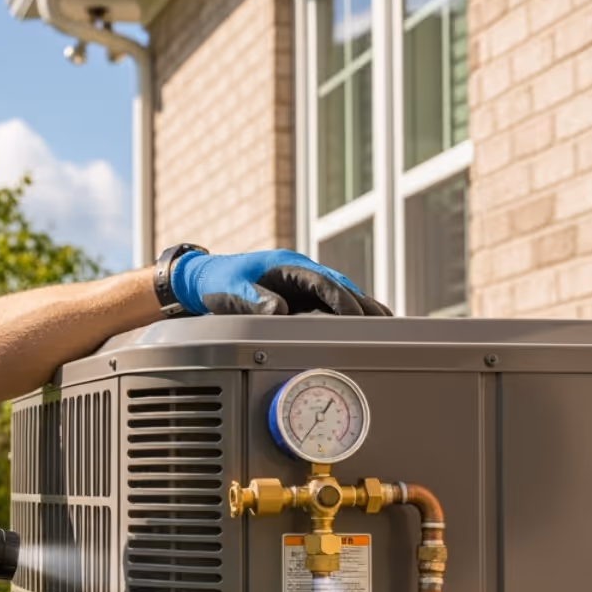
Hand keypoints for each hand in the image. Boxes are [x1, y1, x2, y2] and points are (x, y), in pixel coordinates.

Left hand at [172, 249, 391, 316]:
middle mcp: (299, 271)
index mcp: (288, 266)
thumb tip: (280, 312)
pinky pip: (327, 301)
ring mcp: (300, 282)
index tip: (359, 317)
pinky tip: (360, 325)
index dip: (343, 300)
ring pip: (338, 293)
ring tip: (387, 326)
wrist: (203, 277)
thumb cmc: (218, 282)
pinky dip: (345, 311)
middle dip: (364, 305)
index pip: (325, 283)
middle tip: (388, 325)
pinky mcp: (297, 294)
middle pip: (340, 286)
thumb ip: (255, 301)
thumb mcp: (232, 291)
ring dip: (361, 307)